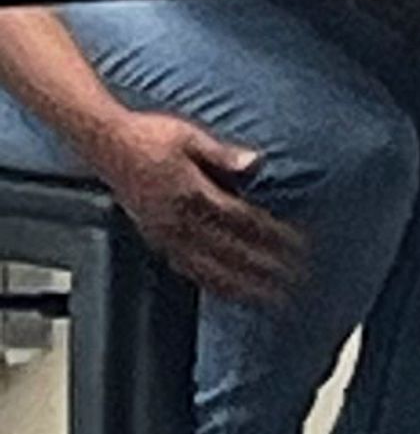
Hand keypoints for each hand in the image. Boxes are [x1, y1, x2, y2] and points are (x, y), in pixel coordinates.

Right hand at [84, 113, 303, 304]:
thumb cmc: (148, 136)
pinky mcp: (154, 239)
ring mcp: (165, 233)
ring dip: (241, 284)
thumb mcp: (190, 137)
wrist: (105, 144)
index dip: (273, 235)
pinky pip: (185, 268)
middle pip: (231, 250)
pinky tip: (225, 290)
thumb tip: (255, 162)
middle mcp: (178, 220)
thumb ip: (223, 155)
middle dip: (265, 267)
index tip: (299, 246)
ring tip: (268, 297)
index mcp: (191, 193)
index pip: (243, 221)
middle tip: (295, 280)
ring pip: (208, 267)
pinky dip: (209, 282)